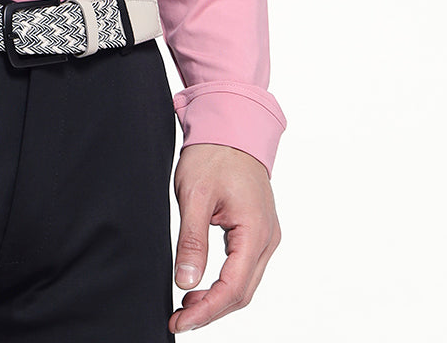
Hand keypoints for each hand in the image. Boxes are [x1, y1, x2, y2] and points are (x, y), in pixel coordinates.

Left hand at [169, 142, 280, 332]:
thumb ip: (192, 241)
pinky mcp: (258, 231)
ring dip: (218, 300)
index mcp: (255, 231)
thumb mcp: (194, 195)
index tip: (180, 320)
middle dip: (211, 311)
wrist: (231, 125)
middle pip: (242, 293)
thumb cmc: (214, 154)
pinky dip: (225, 283)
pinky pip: (245, 268)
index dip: (206, 310)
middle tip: (179, 318)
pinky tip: (203, 285)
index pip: (233, 288)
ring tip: (186, 306)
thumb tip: (186, 282)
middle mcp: (267, 238)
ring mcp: (266, 235)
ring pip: (245, 283)